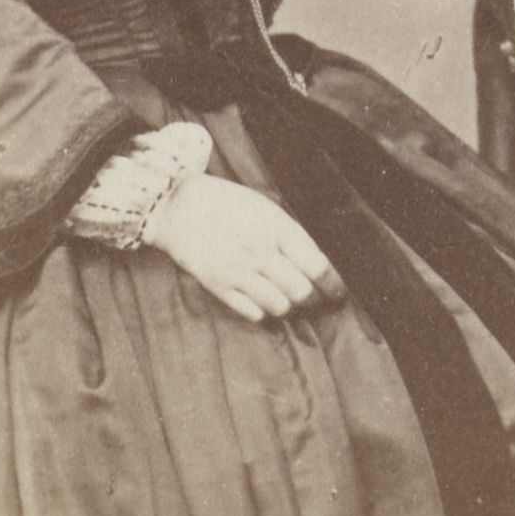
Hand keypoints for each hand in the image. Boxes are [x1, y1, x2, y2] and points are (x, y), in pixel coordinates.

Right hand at [143, 173, 347, 324]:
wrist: (176, 205)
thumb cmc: (225, 202)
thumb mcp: (265, 208)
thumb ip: (289, 235)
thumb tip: (315, 264)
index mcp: (276, 229)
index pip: (317, 267)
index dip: (333, 285)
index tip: (338, 292)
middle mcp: (260, 253)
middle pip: (302, 292)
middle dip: (316, 301)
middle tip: (318, 301)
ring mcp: (239, 272)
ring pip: (280, 307)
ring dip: (290, 307)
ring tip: (290, 301)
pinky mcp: (219, 287)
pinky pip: (253, 313)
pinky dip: (264, 312)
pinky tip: (263, 303)